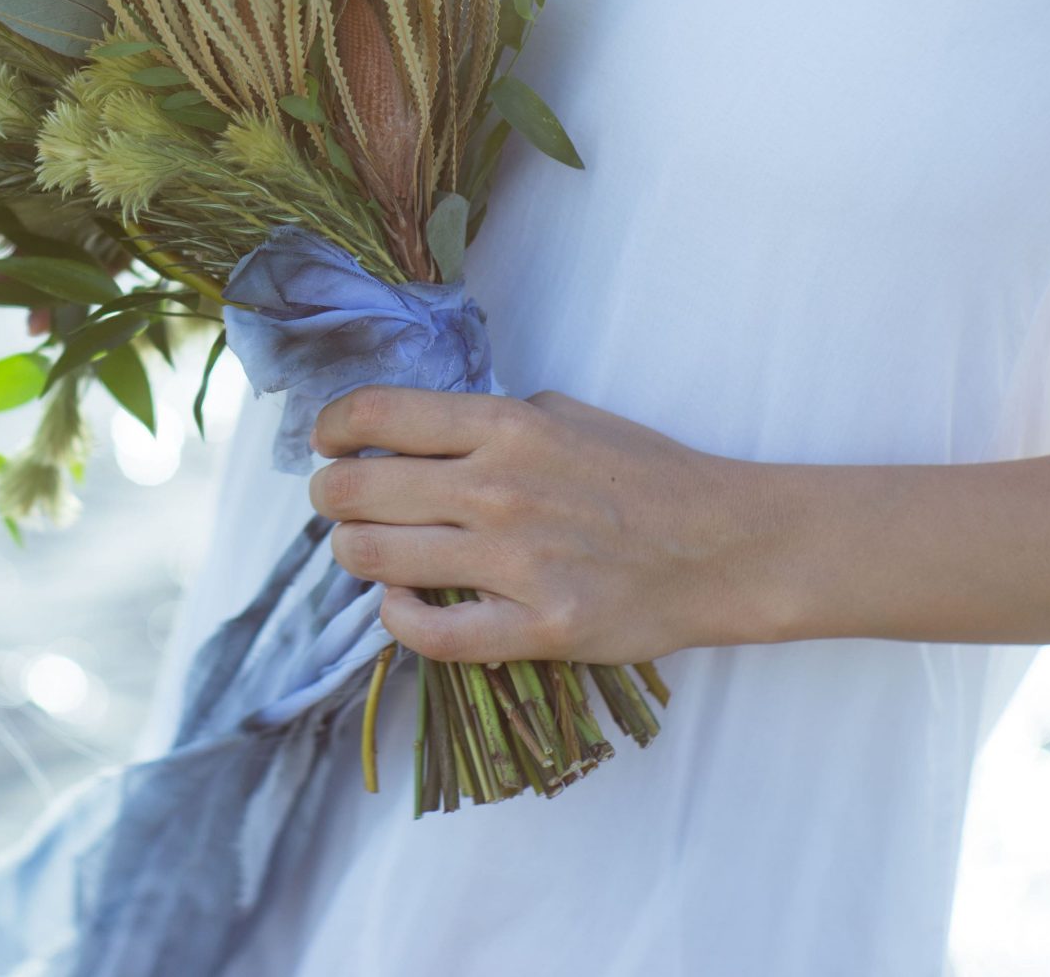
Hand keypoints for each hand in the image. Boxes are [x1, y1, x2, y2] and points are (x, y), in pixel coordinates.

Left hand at [306, 384, 776, 665]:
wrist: (724, 547)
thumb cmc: (647, 473)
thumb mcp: (567, 414)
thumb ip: (490, 420)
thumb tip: (416, 430)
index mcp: (506, 427)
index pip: (377, 415)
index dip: (330, 428)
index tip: (325, 443)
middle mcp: (500, 489)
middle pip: (357, 492)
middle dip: (330, 499)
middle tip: (337, 505)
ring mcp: (517, 563)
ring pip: (377, 559)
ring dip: (355, 555)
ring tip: (367, 552)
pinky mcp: (537, 628)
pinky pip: (430, 633)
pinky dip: (398, 618)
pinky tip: (400, 603)